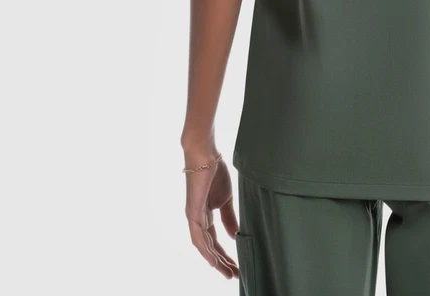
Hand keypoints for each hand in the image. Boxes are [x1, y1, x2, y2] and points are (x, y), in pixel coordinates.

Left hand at [184, 155, 239, 278]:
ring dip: (216, 260)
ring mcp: (194, 217)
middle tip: (234, 274)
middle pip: (210, 246)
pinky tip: (213, 261)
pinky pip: (198, 237)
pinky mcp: (192, 213)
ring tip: (228, 272)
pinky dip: (206, 250)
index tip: (237, 265)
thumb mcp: (226, 199)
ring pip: (204, 246)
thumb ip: (229, 217)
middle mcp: (198, 219)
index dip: (225, 253)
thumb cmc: (216, 171)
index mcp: (206, 214)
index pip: (215, 239)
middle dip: (222, 261)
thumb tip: (234, 236)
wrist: (206, 155)